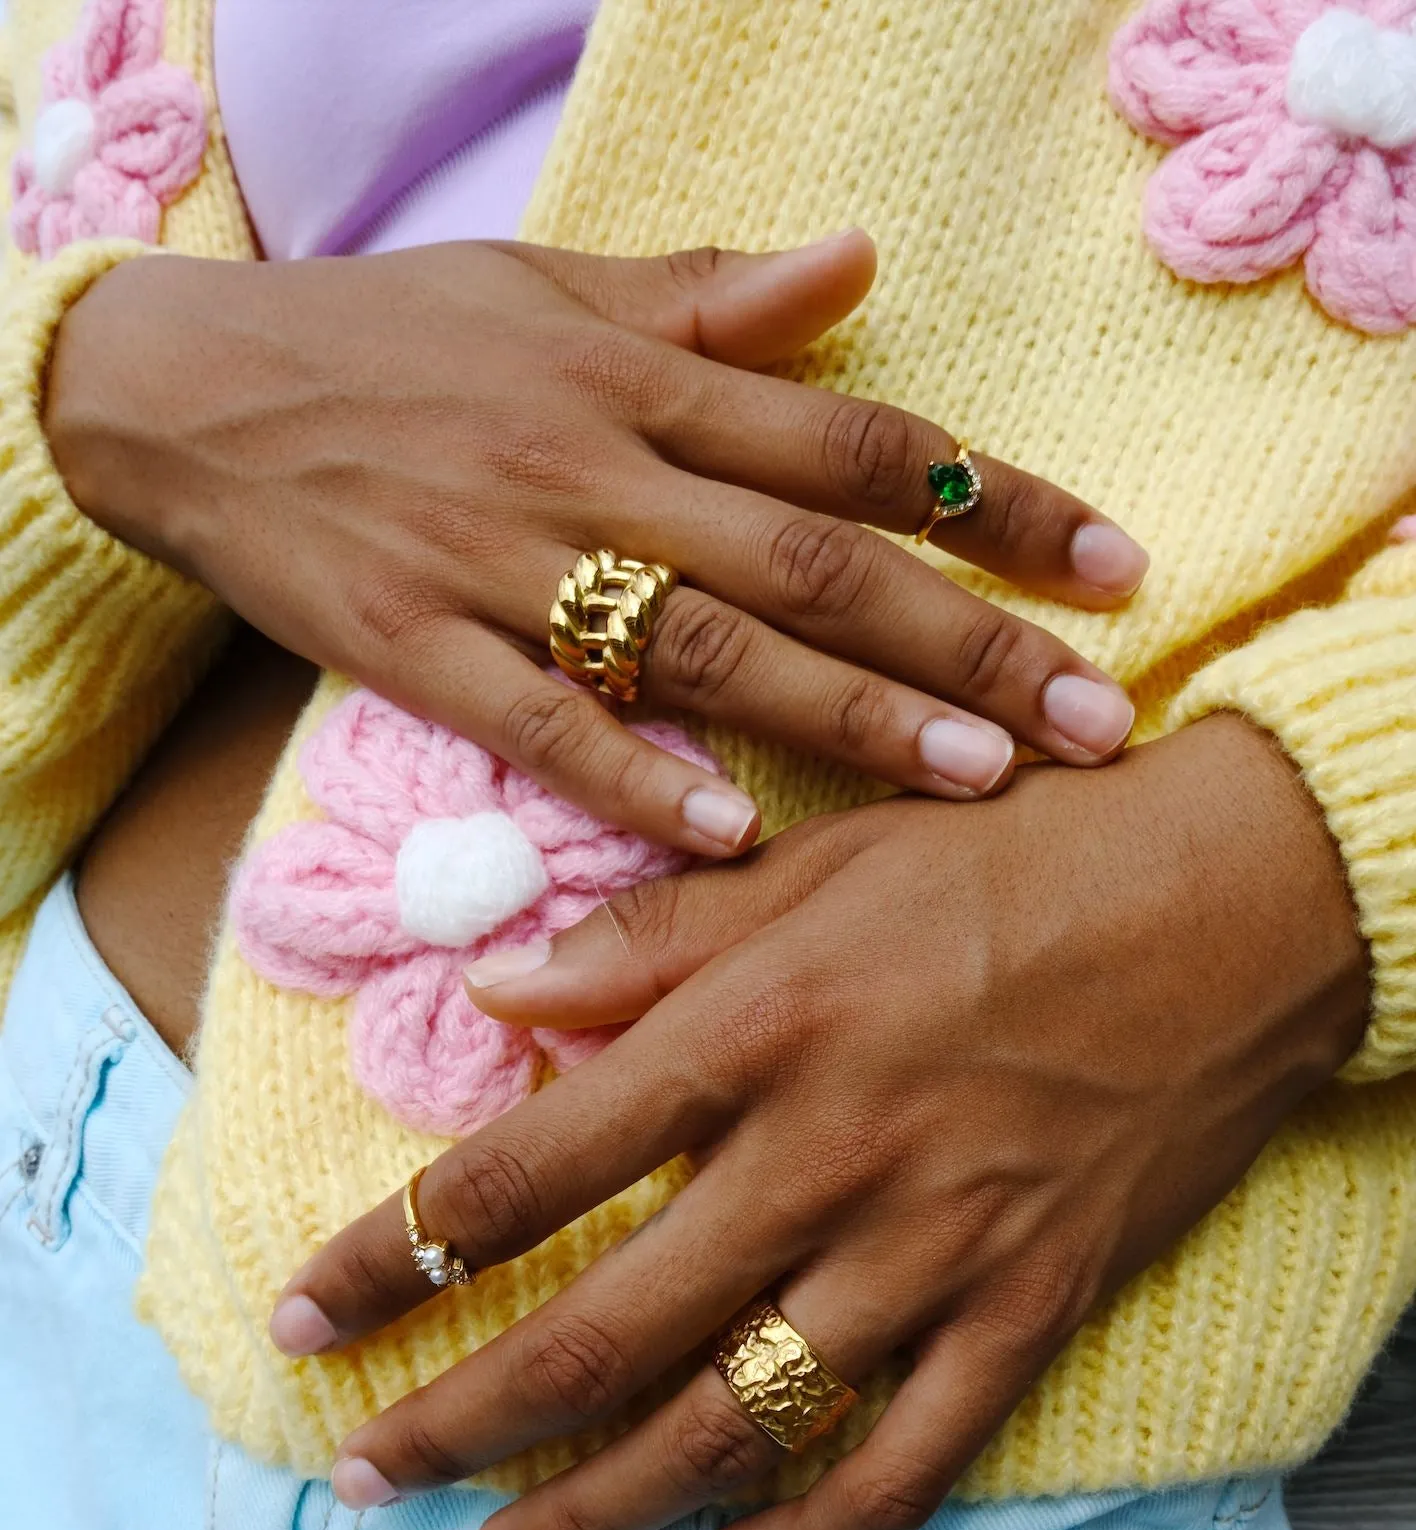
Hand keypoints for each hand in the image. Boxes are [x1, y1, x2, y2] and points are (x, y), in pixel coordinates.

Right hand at [46, 235, 1144, 855]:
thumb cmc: (387, 338)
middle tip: (1090, 720)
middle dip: (966, 641)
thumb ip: (708, 299)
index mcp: (641, 377)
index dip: (999, 503)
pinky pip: (537, 721)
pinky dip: (634, 776)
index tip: (1116, 567)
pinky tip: (730, 835)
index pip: (860, 442)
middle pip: (814, 561)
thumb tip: (855, 263)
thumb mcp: (548, 286)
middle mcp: (592, 463)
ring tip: (969, 781)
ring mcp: (499, 558)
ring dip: (841, 715)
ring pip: (700, 645)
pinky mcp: (409, 643)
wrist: (184, 385)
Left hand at [269, 714, 1365, 1529]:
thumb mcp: (822, 858)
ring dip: (606, 1507)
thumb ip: (650, 937)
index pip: (525, 1170)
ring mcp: (936, 1245)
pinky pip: (914, 1461)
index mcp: (756, 1026)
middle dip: (461, 1424)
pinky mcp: (1032, 1304)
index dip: (394, 1259)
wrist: (1249, 898)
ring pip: (739, 1421)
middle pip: (602, 1331)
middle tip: (365, 1482)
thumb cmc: (1021, 858)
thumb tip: (490, 989)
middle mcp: (828, 1152)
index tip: (304, 1321)